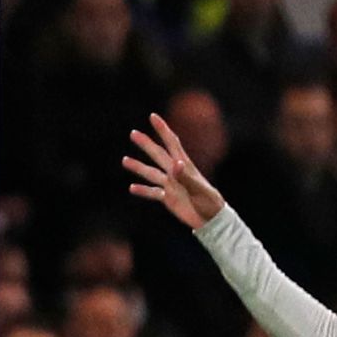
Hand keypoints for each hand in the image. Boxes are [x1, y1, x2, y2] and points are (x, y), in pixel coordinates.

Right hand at [123, 111, 226, 229]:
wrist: (212, 220)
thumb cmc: (210, 203)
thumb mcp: (199, 189)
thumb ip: (186, 177)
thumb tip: (175, 163)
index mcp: (185, 166)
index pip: (171, 143)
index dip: (162, 129)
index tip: (153, 116)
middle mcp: (176, 173)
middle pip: (158, 155)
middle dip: (146, 144)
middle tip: (133, 133)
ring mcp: (171, 185)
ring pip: (151, 173)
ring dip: (138, 167)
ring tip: (124, 160)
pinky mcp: (168, 198)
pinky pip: (152, 192)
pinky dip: (143, 190)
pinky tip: (132, 188)